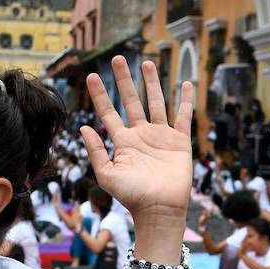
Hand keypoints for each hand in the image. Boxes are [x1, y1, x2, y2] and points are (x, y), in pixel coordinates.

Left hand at [80, 56, 192, 223]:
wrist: (159, 209)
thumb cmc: (132, 197)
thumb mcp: (107, 175)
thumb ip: (96, 151)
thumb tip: (83, 127)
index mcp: (123, 142)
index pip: (108, 112)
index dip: (100, 95)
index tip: (92, 76)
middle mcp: (141, 135)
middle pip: (131, 100)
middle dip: (124, 80)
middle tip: (117, 58)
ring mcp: (161, 137)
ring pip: (156, 103)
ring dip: (152, 83)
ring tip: (148, 62)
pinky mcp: (180, 142)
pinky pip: (183, 117)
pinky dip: (185, 101)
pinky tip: (185, 84)